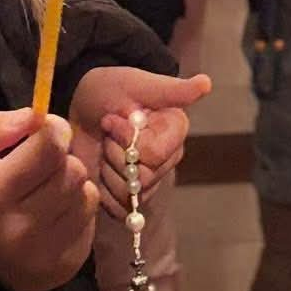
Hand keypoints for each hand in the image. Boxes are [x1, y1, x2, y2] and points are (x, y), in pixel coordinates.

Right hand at [0, 107, 98, 290]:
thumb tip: (34, 117)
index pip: (50, 145)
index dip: (53, 129)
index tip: (44, 133)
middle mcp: (17, 229)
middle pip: (72, 168)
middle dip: (60, 159)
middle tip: (41, 166)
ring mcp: (44, 252)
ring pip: (85, 189)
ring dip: (71, 182)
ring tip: (47, 190)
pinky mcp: (67, 264)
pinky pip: (91, 213)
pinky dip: (78, 206)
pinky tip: (56, 213)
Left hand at [71, 67, 211, 216]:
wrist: (84, 107)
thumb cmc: (110, 91)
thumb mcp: (137, 84)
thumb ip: (172, 90)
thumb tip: (206, 82)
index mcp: (175, 132)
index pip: (153, 153)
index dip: (126, 138)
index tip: (112, 118)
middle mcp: (168, 159)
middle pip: (141, 178)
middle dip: (114, 154)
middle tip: (106, 133)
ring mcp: (150, 180)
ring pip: (129, 195)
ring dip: (106, 170)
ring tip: (104, 147)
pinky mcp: (129, 197)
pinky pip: (117, 208)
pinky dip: (101, 189)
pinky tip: (99, 167)